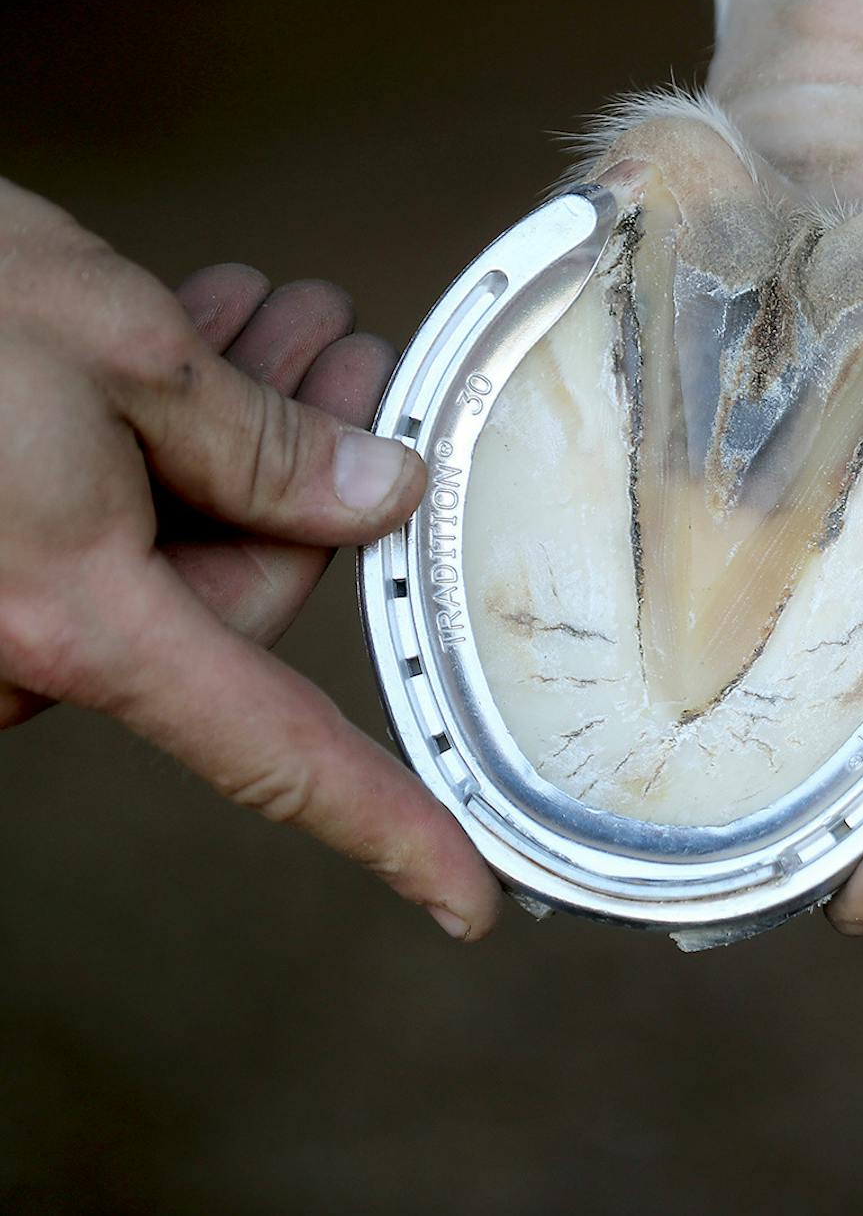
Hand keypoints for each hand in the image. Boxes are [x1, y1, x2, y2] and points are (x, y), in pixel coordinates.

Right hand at [0, 179, 497, 939]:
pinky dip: (156, 435)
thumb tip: (374, 492)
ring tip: (274, 315)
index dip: (385, 829)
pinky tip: (197, 336)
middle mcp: (20, 637)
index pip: (274, 754)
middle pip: (234, 601)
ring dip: (234, 428)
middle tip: (344, 350)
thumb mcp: (122, 345)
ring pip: (170, 542)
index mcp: (73, 618)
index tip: (466, 900)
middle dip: (303, 468)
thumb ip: (265, 442)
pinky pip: (98, 523)